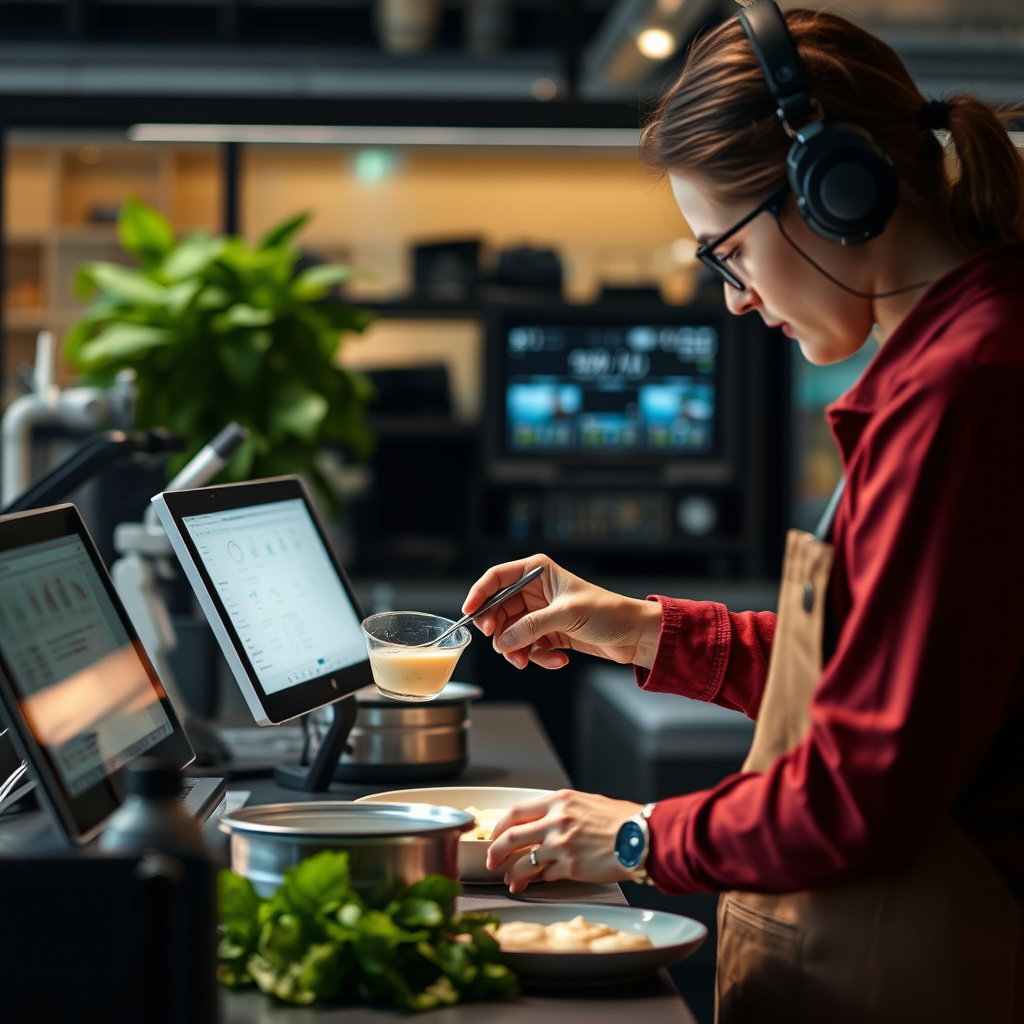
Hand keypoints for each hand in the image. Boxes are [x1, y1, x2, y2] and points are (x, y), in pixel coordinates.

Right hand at [461, 554, 662, 669]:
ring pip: (511, 633)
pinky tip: (559, 659)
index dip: (479, 594)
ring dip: (518, 650)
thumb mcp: (566, 615)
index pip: (497, 578)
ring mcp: (541, 613)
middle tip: (505, 648)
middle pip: (499, 610)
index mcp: (538, 571)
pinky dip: (538, 657)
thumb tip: (504, 641)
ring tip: (530, 661)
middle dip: (500, 632)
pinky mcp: (549, 633)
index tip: (469, 613)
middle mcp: (535, 590)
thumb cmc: (608, 612)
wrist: (635, 635)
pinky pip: (528, 647)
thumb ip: (530, 627)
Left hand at [485, 789, 642, 893]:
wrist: (642, 837)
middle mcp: (556, 821)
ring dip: (513, 873)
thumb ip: (563, 810)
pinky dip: (538, 879)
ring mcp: (561, 845)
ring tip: (510, 881)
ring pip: (524, 861)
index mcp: (559, 800)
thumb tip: (544, 821)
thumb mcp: (587, 802)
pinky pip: (545, 875)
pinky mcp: (570, 868)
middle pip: (512, 837)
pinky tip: (537, 882)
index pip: (516, 811)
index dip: (500, 827)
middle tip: (492, 861)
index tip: (495, 836)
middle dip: (496, 852)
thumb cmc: (621, 820)